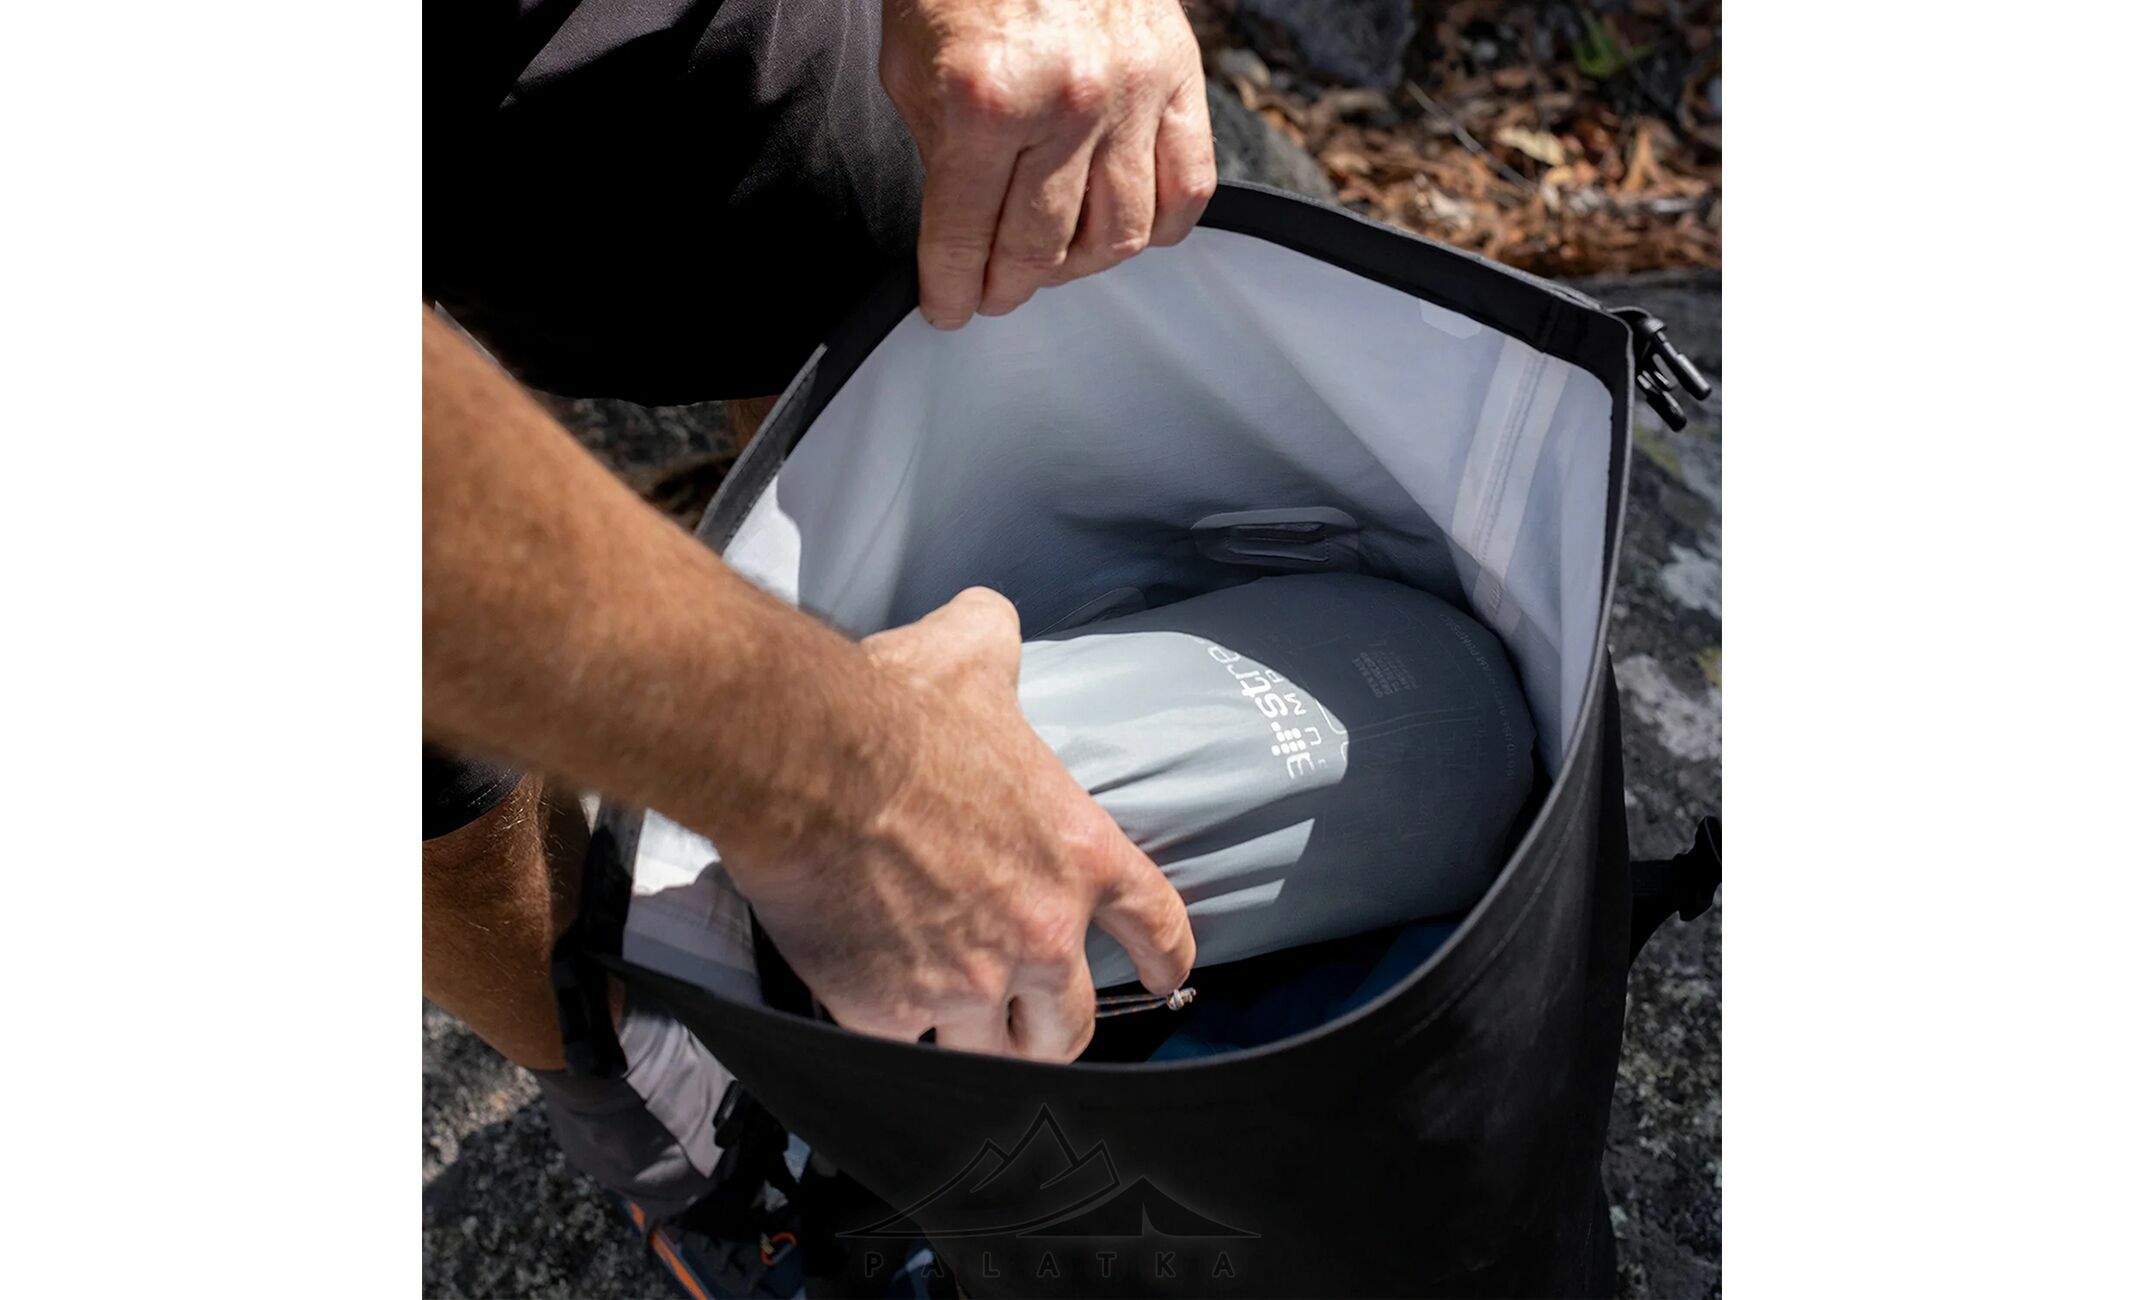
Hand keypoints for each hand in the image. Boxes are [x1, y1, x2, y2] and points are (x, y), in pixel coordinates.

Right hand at [723, 588, 1195, 1061]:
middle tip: (1034, 1022)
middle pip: (1073, 1025)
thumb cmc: (890, 706)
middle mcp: (1037, 933)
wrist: (802, 758)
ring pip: (992, 1055)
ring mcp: (965, 982)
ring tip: (953, 1032)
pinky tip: (871, 1010)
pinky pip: (898, 1046)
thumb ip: (997, 642)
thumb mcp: (971, 652)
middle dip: (1055, 1029)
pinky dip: (886, 1031)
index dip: (1167, 957)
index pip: (1155, 923)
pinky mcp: (886, 1012)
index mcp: (1076, 854)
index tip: (1170, 979)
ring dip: (976, 1045)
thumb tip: (989, 619)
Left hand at [879, 0, 1216, 328]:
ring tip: (1051, 262)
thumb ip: (936, 153)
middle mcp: (1063, 105)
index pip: (964, 236)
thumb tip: (958, 235)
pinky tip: (1120, 228)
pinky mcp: (1179, 81)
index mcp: (983, 102)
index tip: (949, 309)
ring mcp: (1131, 96)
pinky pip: (1185, 192)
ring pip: (1116, 237)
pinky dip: (1154, 228)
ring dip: (1077, 268)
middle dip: (1007, 286)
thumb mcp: (912, 65)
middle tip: (993, 291)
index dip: (952, 288)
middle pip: (1041, 250)